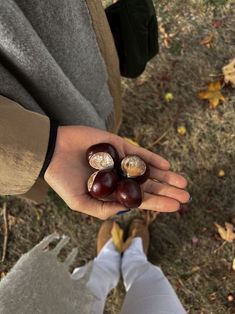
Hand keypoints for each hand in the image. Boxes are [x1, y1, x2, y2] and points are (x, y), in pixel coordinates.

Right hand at [44, 126, 189, 218]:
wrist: (52, 151)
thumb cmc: (62, 179)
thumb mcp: (80, 202)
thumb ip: (102, 209)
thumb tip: (127, 210)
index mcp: (112, 192)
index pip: (139, 199)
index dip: (158, 203)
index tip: (176, 207)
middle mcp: (119, 177)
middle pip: (148, 185)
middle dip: (167, 191)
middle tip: (187, 196)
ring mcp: (120, 161)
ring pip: (147, 170)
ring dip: (165, 176)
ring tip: (182, 182)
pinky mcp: (118, 145)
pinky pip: (138, 153)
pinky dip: (151, 159)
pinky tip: (166, 165)